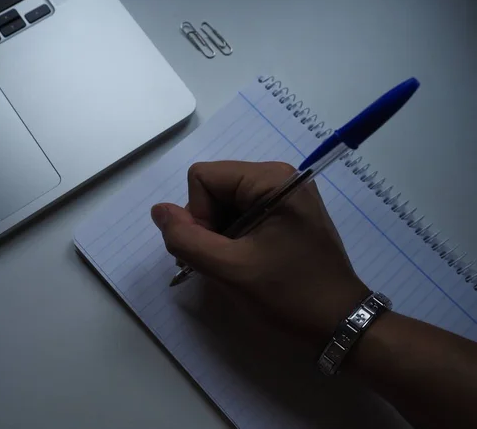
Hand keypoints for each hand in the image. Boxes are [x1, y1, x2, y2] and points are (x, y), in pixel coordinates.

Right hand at [150, 161, 368, 347]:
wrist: (340, 324)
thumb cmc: (289, 295)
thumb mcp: (231, 270)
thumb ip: (187, 239)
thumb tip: (159, 211)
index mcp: (271, 179)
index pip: (204, 178)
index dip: (198, 214)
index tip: (218, 250)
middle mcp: (280, 177)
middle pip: (215, 187)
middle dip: (209, 225)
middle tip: (226, 262)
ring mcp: (286, 195)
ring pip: (226, 203)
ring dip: (220, 234)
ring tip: (237, 265)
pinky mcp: (288, 213)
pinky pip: (244, 213)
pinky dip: (234, 237)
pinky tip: (246, 261)